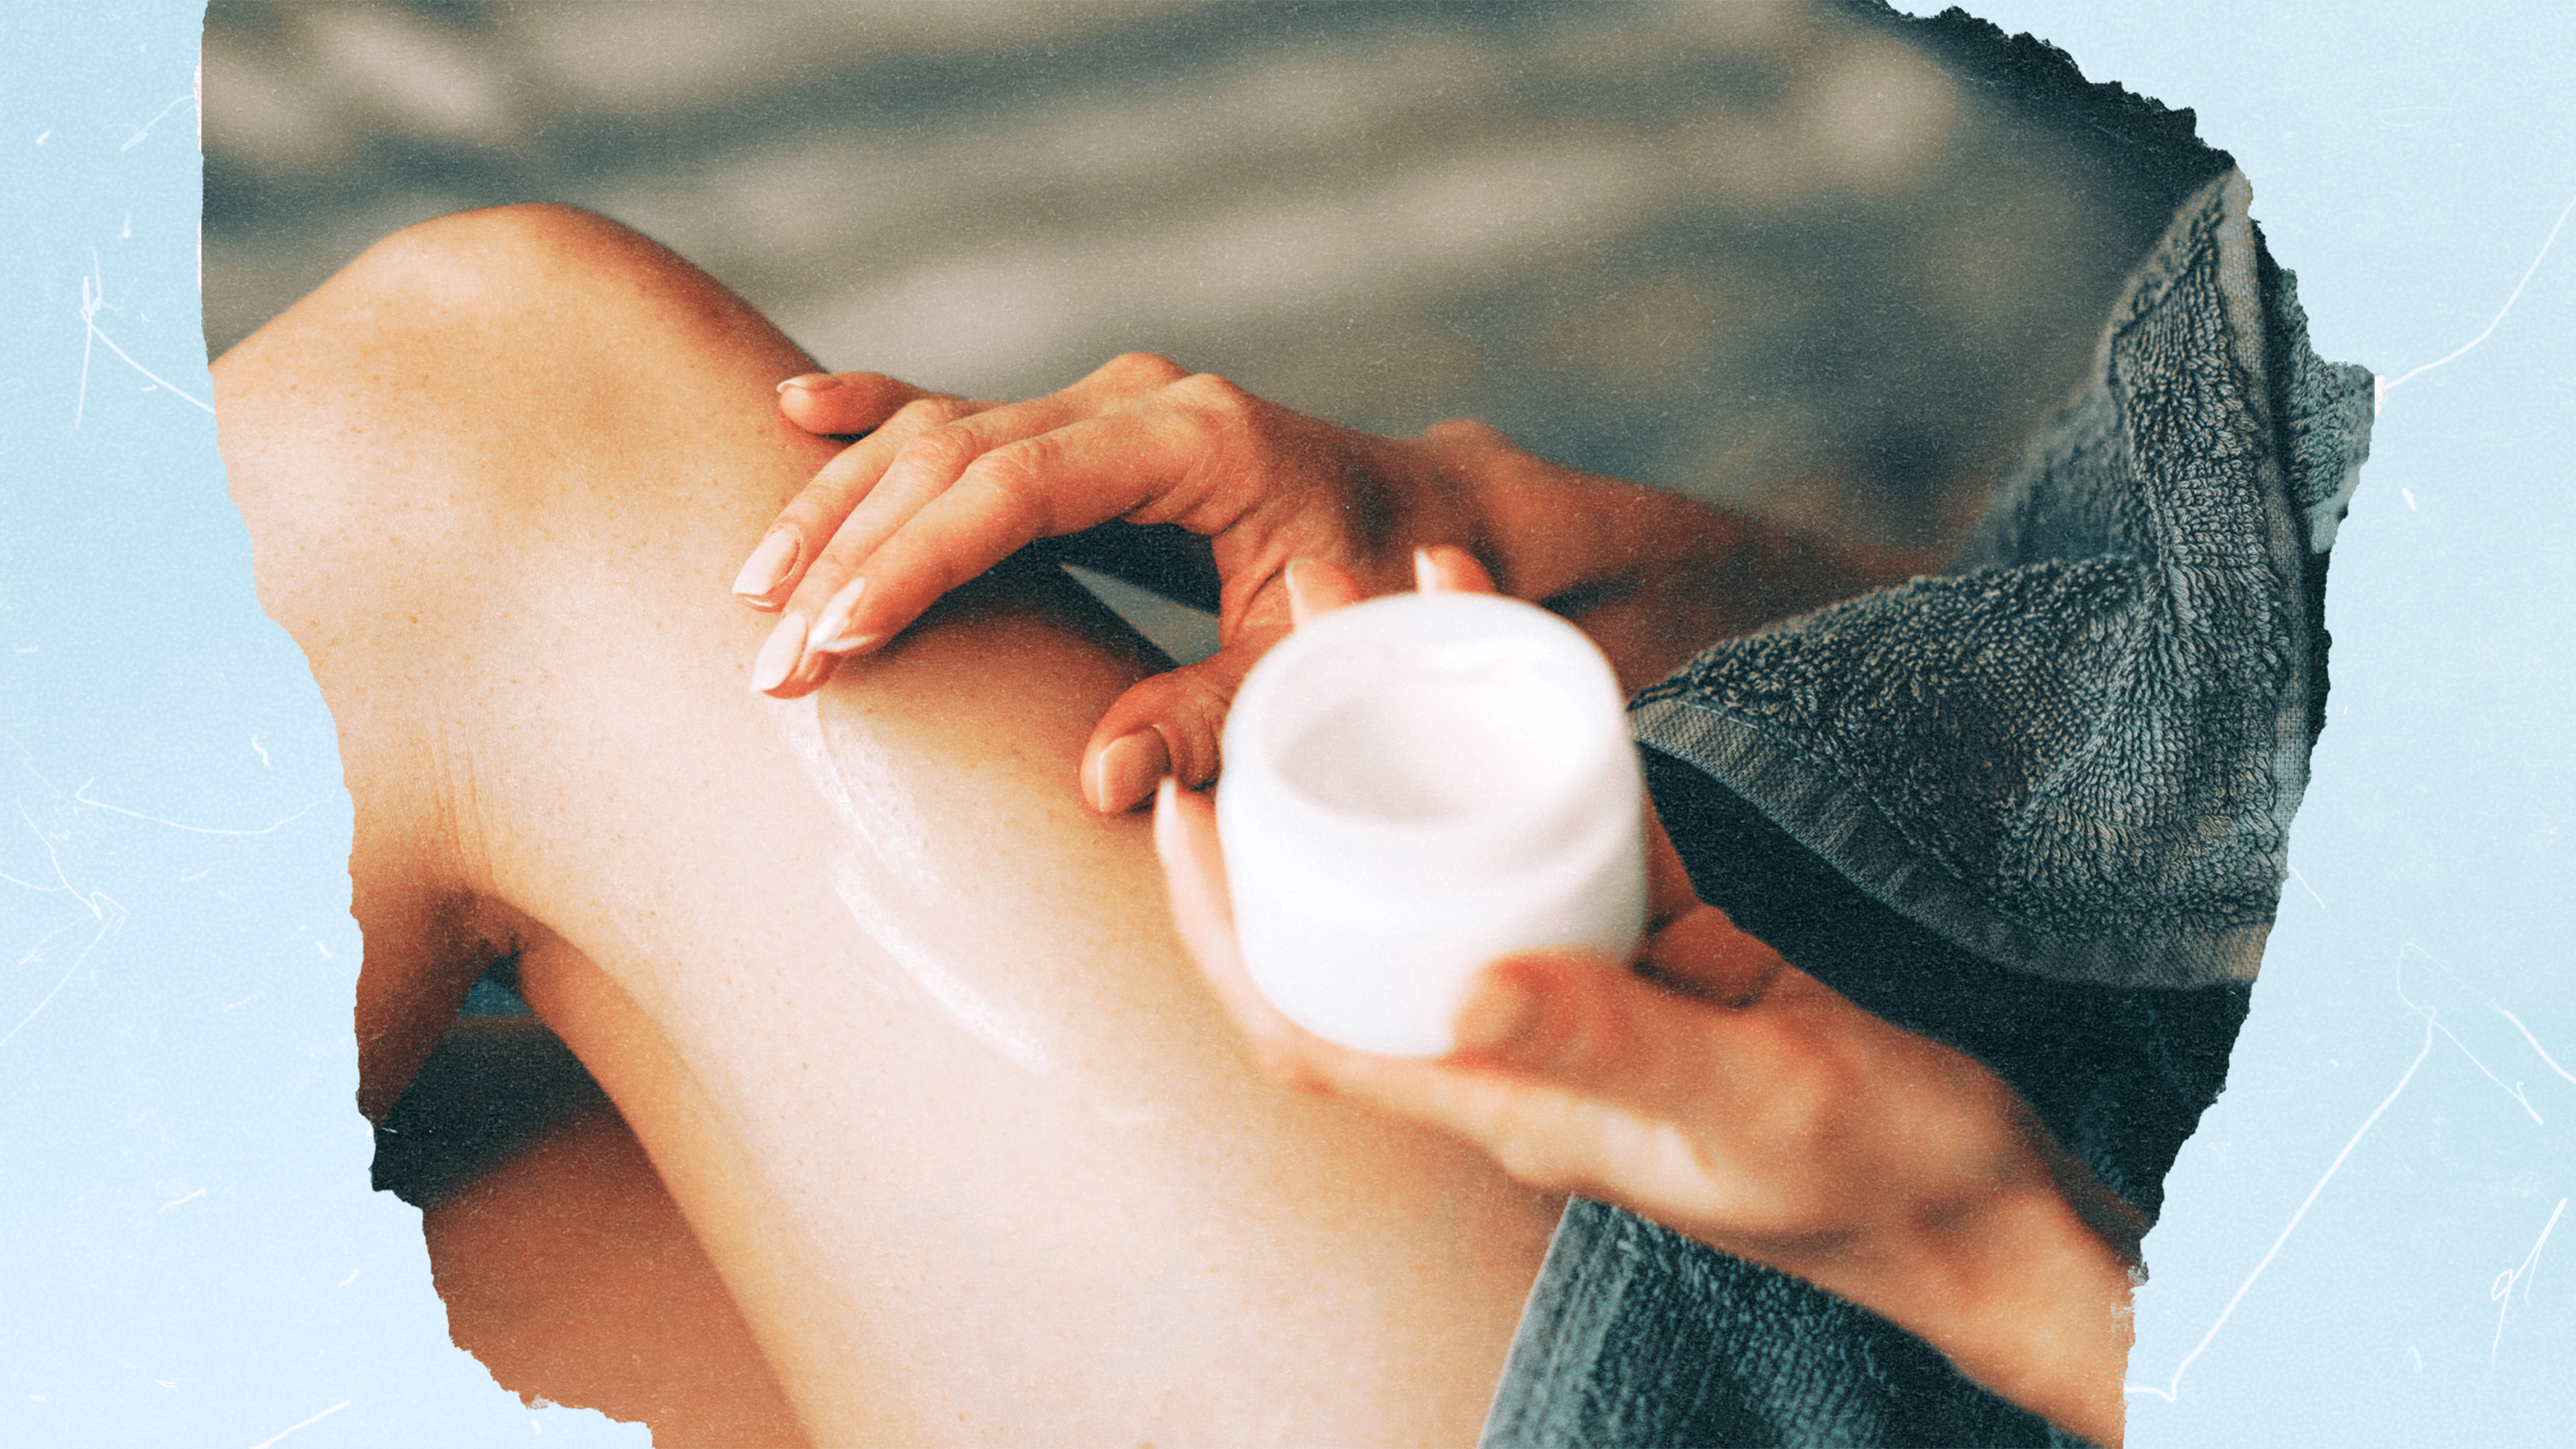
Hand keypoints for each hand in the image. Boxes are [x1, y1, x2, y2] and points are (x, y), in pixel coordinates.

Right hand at [737, 355, 1500, 805]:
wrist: (1425, 512)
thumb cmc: (1378, 587)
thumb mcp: (1314, 659)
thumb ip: (1216, 717)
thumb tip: (1102, 780)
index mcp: (1196, 441)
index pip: (1018, 488)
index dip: (921, 560)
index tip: (844, 636)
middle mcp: (1137, 402)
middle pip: (954, 456)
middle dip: (851, 554)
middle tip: (775, 659)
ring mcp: (1104, 405)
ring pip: (939, 433)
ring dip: (840, 505)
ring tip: (755, 592)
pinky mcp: (1082, 429)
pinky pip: (961, 418)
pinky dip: (875, 417)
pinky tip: (793, 408)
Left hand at [1152, 557, 2138, 1446]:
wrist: (1996, 1203)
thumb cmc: (1883, 1177)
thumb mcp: (1755, 1101)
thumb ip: (1616, 1043)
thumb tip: (1457, 986)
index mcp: (1505, 1102)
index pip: (1305, 1024)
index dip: (1221, 925)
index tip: (1182, 801)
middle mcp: (1519, 1045)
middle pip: (1360, 911)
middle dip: (1303, 779)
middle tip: (1285, 621)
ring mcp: (1585, 988)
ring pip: (1457, 849)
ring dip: (1413, 732)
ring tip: (1387, 593)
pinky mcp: (1662, 943)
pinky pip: (1571, 824)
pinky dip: (1540, 735)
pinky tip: (1526, 643)